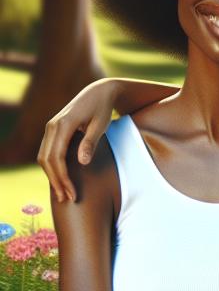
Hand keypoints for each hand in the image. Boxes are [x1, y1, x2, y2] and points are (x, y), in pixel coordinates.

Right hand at [37, 79, 118, 202]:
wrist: (99, 91)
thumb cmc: (103, 108)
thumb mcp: (101, 124)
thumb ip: (91, 142)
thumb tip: (81, 162)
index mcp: (63, 124)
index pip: (56, 157)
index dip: (63, 178)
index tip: (72, 193)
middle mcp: (52, 126)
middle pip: (47, 160)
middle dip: (56, 181)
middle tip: (67, 199)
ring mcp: (50, 128)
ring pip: (43, 157)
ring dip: (52, 176)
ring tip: (63, 193)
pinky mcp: (53, 130)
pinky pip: (47, 152)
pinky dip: (52, 167)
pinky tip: (60, 179)